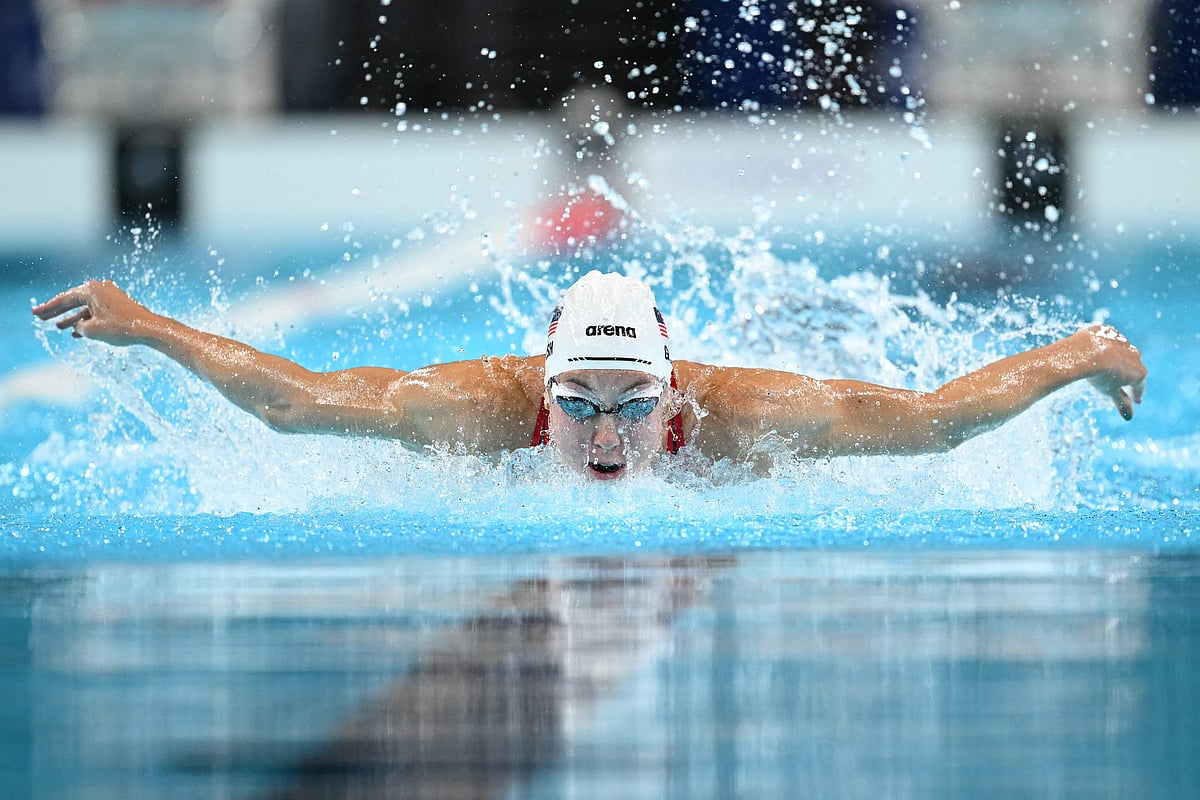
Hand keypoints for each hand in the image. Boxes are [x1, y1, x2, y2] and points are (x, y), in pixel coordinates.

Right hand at [31, 280, 156, 346]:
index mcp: (90, 290)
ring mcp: (110, 296)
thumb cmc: (121, 328)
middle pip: (73, 301)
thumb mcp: (92, 330)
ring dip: (72, 318)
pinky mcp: (118, 305)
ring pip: (85, 308)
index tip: (35, 314)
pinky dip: (87, 321)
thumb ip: (79, 326)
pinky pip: (97, 313)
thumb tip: (78, 326)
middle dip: (57, 311)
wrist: (149, 329)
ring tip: (58, 327)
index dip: (48, 308)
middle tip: (40, 317)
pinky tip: (76, 332)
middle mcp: (100, 288)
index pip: (64, 299)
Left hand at [1076, 324, 1146, 419]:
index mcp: (1139, 372)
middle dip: (1129, 374)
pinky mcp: (1108, 331)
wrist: (1086, 352)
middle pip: (1133, 366)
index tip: (1137, 400)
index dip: (1137, 393)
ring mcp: (1123, 342)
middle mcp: (1135, 356)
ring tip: (1110, 363)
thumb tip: (1129, 417)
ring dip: (1118, 357)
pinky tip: (1099, 348)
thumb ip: (1121, 403)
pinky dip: (1105, 344)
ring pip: (1122, 350)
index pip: (1139, 386)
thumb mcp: (1110, 392)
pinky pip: (1108, 338)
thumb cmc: (1099, 376)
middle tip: (1124, 380)